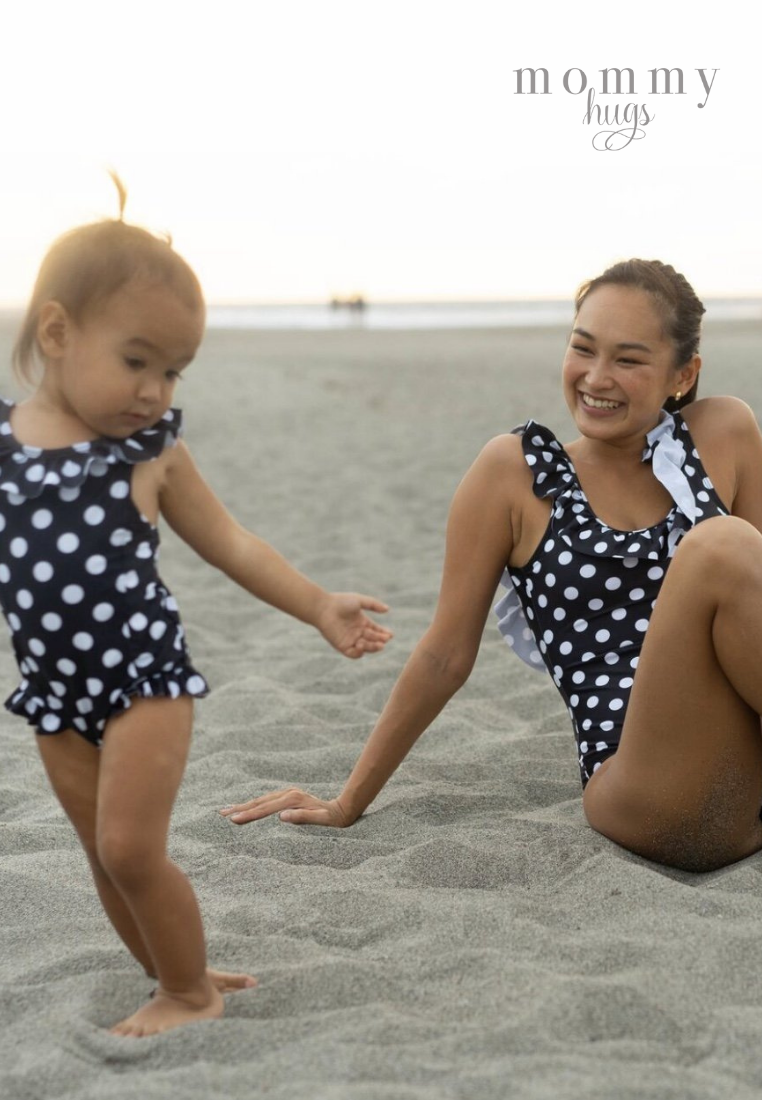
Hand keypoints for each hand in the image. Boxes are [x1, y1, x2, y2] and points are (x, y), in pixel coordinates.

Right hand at [220, 789, 355, 826]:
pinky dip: (253, 804)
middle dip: (240, 808)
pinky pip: (266, 800)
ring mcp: (287, 793)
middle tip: (221, 814)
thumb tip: (282, 816)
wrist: (342, 809)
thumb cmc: (332, 818)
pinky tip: (245, 807)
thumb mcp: (321, 820)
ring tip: (226, 810)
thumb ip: (302, 817)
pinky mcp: (287, 796)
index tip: (234, 820)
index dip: (249, 815)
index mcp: (292, 800)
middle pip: (259, 802)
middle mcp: (287, 794)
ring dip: (243, 805)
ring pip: (260, 800)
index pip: (265, 809)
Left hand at [316, 592, 391, 657]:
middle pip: (373, 641)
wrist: (323, 608)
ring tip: (376, 643)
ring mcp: (350, 640)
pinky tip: (361, 645)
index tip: (390, 635)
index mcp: (362, 622)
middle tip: (385, 640)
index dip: (384, 634)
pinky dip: (359, 652)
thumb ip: (374, 604)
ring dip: (372, 647)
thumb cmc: (340, 602)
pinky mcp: (342, 646)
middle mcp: (357, 632)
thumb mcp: (359, 601)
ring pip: (366, 648)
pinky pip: (353, 654)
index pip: (377, 631)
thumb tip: (388, 609)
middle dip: (380, 641)